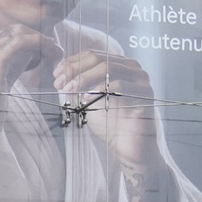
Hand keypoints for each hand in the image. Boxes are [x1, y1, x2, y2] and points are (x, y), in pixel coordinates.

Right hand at [0, 23, 59, 151]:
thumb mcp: (0, 75)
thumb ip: (12, 59)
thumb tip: (34, 48)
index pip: (6, 33)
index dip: (29, 39)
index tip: (45, 49)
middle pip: (13, 30)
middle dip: (37, 39)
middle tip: (55, 51)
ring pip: (20, 33)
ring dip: (42, 42)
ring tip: (57, 53)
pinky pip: (22, 42)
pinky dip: (41, 45)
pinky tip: (53, 53)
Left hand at [53, 44, 158, 176]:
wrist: (128, 146)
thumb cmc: (109, 123)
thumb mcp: (88, 101)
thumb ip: (77, 87)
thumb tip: (60, 74)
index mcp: (119, 65)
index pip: (92, 55)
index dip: (71, 63)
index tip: (56, 76)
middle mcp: (132, 68)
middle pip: (99, 59)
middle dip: (75, 70)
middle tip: (60, 84)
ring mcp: (140, 79)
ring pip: (109, 67)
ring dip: (84, 78)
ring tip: (70, 90)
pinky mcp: (145, 93)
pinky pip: (121, 85)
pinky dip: (100, 90)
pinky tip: (87, 99)